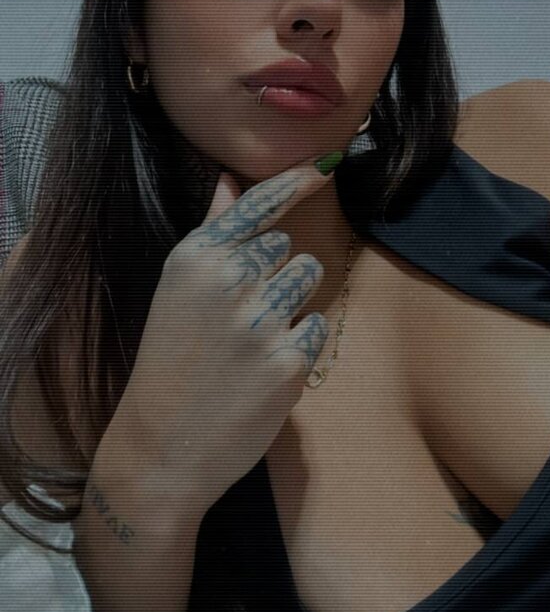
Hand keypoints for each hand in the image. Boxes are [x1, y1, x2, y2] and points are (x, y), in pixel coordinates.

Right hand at [102, 151, 342, 516]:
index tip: (324, 164)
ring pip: (309, 276)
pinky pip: (317, 325)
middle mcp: (229, 280)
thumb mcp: (176, 289)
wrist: (162, 447)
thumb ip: (211, 231)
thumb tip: (228, 180)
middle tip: (237, 316)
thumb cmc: (170, 361)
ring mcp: (261, 322)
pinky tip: (264, 368)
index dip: (295, 180)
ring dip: (293, 301)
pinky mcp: (289, 363)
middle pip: (287, 245)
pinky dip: (299, 343)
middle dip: (274, 271)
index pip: (259, 204)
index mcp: (197, 257)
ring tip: (253, 338)